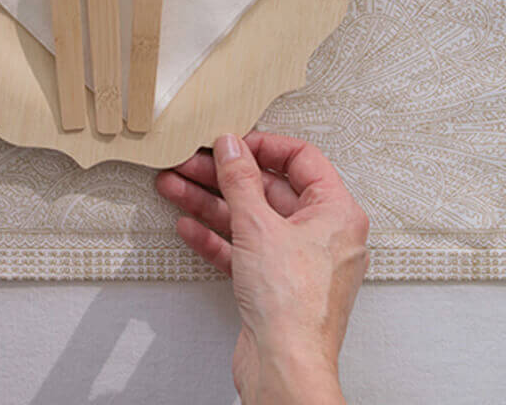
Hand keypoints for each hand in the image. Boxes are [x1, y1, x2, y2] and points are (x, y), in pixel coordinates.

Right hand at [156, 133, 369, 404]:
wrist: (285, 368)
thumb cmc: (293, 306)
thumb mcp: (258, 225)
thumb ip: (240, 180)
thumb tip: (231, 147)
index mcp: (336, 213)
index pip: (302, 159)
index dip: (263, 146)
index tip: (232, 144)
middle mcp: (322, 235)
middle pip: (268, 189)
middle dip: (223, 177)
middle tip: (190, 163)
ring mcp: (297, 261)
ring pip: (249, 219)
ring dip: (210, 202)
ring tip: (175, 187)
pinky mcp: (275, 285)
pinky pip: (243, 249)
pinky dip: (216, 237)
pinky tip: (188, 226)